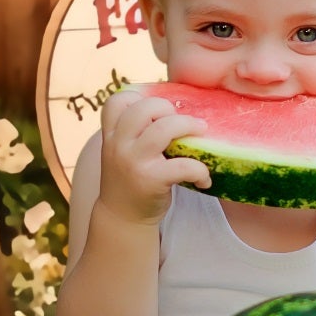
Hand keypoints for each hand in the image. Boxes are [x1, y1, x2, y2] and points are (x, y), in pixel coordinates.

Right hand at [95, 87, 212, 226]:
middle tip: (184, 121)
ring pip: (164, 128)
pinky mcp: (152, 180)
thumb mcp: (123, 151)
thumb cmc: (131, 178)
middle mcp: (119, 145)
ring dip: (189, 126)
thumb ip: (136, 131)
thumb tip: (176, 105)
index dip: (139, 97)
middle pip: (145, 108)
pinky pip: (183, 165)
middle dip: (169, 108)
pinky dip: (200, 170)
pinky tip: (203, 178)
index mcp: (111, 135)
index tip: (157, 110)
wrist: (122, 217)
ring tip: (202, 132)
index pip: (117, 101)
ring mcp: (134, 162)